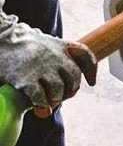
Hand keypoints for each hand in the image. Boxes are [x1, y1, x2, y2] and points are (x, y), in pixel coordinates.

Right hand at [0, 0, 96, 116]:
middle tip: (63, 96)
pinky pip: (41, 98)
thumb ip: (56, 55)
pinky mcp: (27, 79)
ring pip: (59, 90)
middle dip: (71, 89)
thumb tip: (64, 74)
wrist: (0, 40)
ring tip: (51, 102)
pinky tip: (39, 105)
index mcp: (61, 46)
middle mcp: (55, 57)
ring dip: (57, 99)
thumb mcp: (44, 42)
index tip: (91, 82)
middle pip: (74, 77)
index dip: (91, 70)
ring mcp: (42, 68)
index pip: (85, 55)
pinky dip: (42, 104)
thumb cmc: (21, 44)